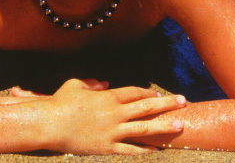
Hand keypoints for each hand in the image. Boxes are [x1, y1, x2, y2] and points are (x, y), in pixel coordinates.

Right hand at [42, 78, 185, 153]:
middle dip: (168, 104)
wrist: (50, 124)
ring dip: (164, 126)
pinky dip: (145, 150)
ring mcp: (113, 131)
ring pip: (144, 128)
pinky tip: (157, 150)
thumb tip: (106, 83)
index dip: (148, 93)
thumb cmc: (61, 102)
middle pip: (147, 107)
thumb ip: (93, 83)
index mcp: (108, 97)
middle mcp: (115, 113)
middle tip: (184, 101)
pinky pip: (131, 149)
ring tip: (180, 125)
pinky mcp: (107, 147)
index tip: (158, 95)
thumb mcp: (75, 84)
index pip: (135, 93)